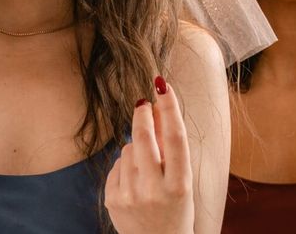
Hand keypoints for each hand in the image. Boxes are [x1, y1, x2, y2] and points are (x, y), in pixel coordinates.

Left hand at [105, 76, 194, 233]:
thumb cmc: (176, 209)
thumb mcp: (182, 182)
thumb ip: (171, 149)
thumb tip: (158, 108)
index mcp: (179, 186)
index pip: (174, 138)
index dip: (169, 108)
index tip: (162, 86)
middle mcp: (154, 191)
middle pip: (143, 137)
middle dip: (143, 115)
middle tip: (143, 102)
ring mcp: (130, 196)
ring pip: (128, 149)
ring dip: (137, 147)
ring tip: (147, 167)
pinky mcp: (113, 199)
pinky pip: (116, 165)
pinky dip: (125, 165)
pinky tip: (135, 181)